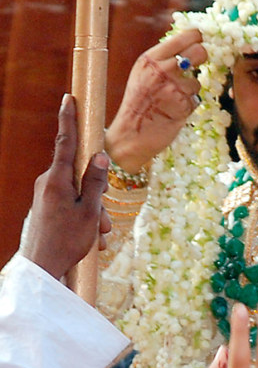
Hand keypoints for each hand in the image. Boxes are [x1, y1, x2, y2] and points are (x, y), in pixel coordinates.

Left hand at [20, 94, 110, 279]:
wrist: (43, 270)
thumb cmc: (66, 241)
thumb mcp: (89, 212)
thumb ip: (95, 182)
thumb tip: (99, 156)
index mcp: (56, 180)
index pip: (66, 142)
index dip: (69, 119)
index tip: (69, 98)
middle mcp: (48, 183)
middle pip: (80, 175)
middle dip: (98, 196)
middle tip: (104, 220)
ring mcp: (46, 196)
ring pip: (79, 194)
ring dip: (94, 213)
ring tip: (98, 236)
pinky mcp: (47, 208)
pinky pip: (72, 206)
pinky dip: (85, 220)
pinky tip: (91, 241)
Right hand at [105, 29, 204, 172]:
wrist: (130, 135)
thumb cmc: (137, 104)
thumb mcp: (142, 74)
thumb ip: (161, 59)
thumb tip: (187, 44)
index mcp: (150, 59)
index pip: (183, 38)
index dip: (196, 37)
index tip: (199, 39)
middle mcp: (162, 70)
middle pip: (199, 52)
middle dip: (201, 56)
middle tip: (197, 62)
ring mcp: (174, 88)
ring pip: (197, 81)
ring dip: (190, 90)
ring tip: (172, 99)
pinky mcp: (184, 106)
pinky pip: (196, 100)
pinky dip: (188, 106)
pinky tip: (173, 110)